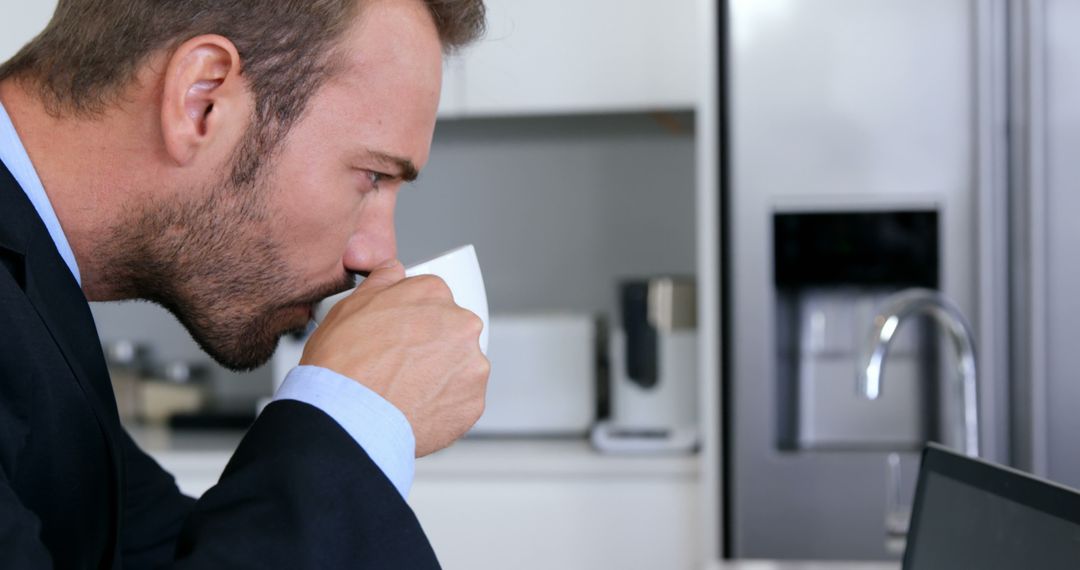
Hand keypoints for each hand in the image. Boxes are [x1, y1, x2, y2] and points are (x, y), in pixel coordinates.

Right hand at [299, 260, 489, 456]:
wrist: (348, 417)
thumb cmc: (343, 363)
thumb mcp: (350, 305)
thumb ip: (381, 281)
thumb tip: (393, 271)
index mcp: (434, 293)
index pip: (432, 300)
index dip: (412, 321)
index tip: (400, 338)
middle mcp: (462, 324)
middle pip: (451, 332)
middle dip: (431, 348)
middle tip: (399, 367)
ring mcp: (472, 365)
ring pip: (459, 367)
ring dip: (439, 377)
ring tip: (404, 391)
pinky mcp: (473, 402)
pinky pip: (461, 401)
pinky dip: (442, 406)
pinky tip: (415, 409)